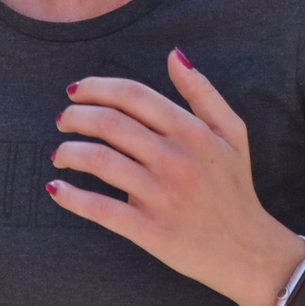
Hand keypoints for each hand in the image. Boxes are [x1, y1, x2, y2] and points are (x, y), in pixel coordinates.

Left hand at [51, 49, 304, 305]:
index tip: (76, 91)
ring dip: (70, 152)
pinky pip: (102, 209)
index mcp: (193, 132)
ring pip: (101, 162)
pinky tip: (56, 188)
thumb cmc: (235, 187)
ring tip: (59, 153)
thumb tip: (174, 55)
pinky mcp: (150, 230)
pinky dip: (73, 197)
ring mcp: (162, 196)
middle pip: (111, 124)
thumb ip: (203, 91)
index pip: (134, 95)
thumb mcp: (231, 132)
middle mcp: (176, 160)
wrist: (248, 250)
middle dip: (76, 116)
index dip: (97, 87)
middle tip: (62, 119)